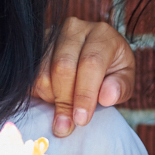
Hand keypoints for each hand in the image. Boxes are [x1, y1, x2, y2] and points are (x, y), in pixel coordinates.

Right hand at [33, 17, 135, 136]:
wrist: (93, 58)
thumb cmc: (111, 71)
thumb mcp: (124, 79)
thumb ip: (120, 87)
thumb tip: (106, 96)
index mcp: (102, 34)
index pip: (90, 63)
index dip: (84, 94)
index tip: (81, 120)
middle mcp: (74, 28)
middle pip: (63, 67)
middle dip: (65, 101)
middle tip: (66, 126)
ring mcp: (51, 34)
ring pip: (43, 73)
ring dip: (51, 99)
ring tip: (64, 109)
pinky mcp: (35, 46)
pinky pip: (30, 76)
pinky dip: (39, 94)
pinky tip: (52, 100)